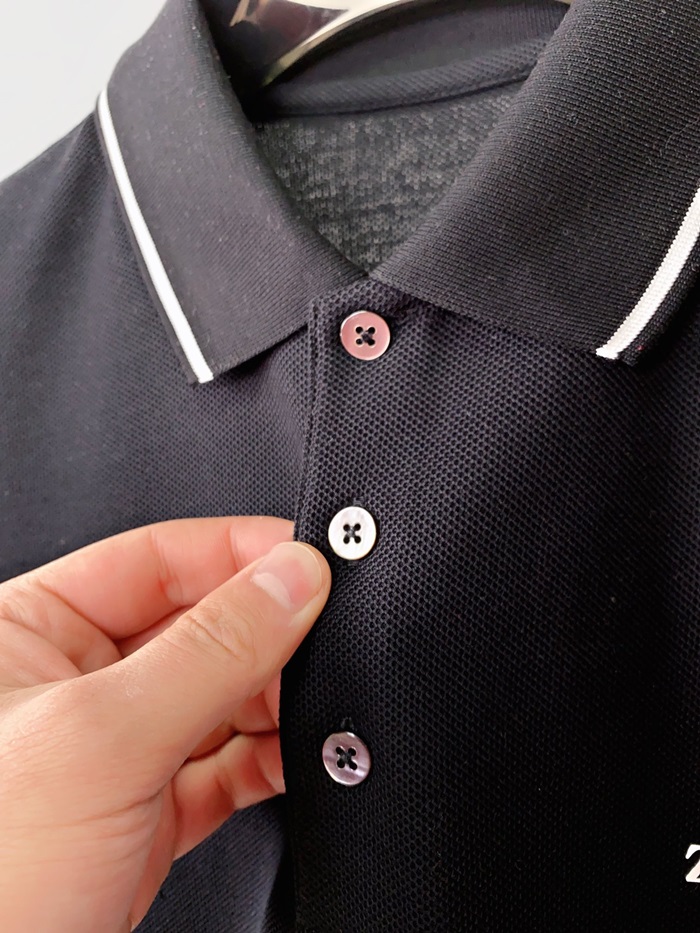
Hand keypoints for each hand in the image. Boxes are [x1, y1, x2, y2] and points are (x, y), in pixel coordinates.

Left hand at [0, 516, 331, 932]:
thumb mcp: (103, 740)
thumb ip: (211, 651)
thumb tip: (290, 582)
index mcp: (28, 631)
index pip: (154, 557)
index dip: (237, 552)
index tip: (306, 559)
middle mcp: (70, 683)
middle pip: (199, 624)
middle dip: (266, 634)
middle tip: (322, 636)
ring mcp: (113, 750)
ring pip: (222, 695)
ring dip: (277, 700)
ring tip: (314, 704)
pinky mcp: (147, 812)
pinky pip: (228, 762)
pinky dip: (272, 758)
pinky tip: (298, 754)